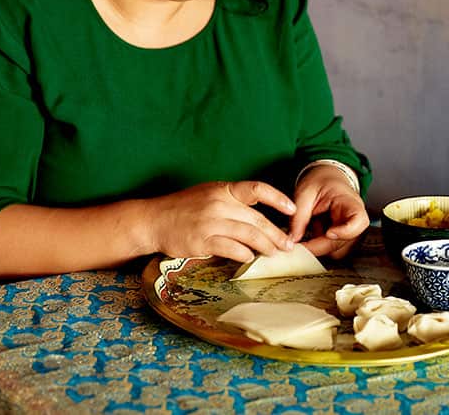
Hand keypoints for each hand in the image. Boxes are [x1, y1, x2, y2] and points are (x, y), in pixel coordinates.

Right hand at [145, 180, 297, 262]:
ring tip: (275, 254)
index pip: (257, 189)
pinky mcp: (203, 241)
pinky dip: (245, 255)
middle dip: (276, 234)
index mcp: (223, 189)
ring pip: (248, 235)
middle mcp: (219, 203)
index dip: (278, 198)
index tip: (293, 209)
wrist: (155, 220)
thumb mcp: (209, 194)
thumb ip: (232, 202)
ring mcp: (211, 222)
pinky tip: (251, 259)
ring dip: (265, 246)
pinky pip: (232, 249)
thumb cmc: (184, 208)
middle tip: (289, 244)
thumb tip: (259, 217)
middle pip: (257, 219)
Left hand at [289, 165, 368, 258]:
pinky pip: (333, 251)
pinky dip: (319, 246)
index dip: (345, 231)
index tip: (328, 233)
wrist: (326, 180)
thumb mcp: (305, 193)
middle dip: (320, 244)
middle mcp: (355, 220)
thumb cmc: (320, 183)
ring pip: (338, 251)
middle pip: (344, 241)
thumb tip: (293, 239)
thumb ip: (299, 216)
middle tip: (299, 244)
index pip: (358, 221)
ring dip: (319, 246)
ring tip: (309, 228)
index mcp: (350, 202)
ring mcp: (351, 231)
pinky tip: (313, 231)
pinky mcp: (344, 239)